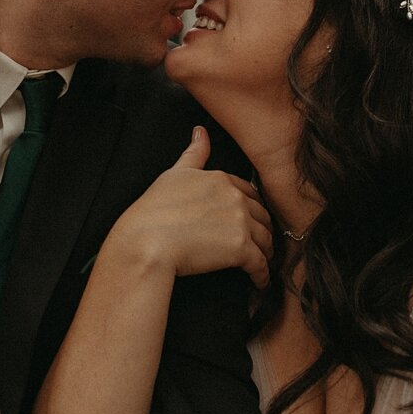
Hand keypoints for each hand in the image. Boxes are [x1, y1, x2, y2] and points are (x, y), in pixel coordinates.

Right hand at [109, 129, 273, 289]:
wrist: (146, 241)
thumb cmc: (154, 210)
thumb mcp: (174, 174)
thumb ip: (193, 153)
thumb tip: (200, 131)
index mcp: (220, 179)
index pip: (248, 192)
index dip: (252, 207)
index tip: (252, 219)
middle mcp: (235, 198)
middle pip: (261, 215)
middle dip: (263, 230)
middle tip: (262, 243)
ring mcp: (239, 223)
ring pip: (265, 239)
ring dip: (266, 252)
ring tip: (262, 264)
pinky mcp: (240, 249)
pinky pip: (260, 264)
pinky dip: (262, 275)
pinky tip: (260, 282)